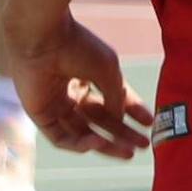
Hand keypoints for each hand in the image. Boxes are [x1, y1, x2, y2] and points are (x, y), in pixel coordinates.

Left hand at [5, 16, 153, 158]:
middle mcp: (72, 92)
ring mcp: (56, 105)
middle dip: (122, 134)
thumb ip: (117, 98)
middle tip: (143, 146)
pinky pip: (62, 138)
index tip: (150, 123)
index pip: (113, 99)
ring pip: (83, 134)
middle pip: (100, 120)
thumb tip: (120, 122)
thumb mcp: (109, 71)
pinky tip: (100, 142)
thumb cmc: (77, 46)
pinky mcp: (41, 116)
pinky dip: (81, 144)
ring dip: (106, 145)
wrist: (43, 38)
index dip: (132, 111)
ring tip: (129, 152)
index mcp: (88, 76)